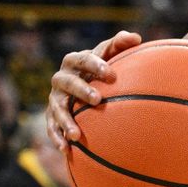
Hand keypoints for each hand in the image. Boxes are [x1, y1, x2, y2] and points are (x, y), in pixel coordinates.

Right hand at [46, 31, 141, 150]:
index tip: (111, 74)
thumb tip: (136, 37)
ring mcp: (55, 98)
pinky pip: (51, 127)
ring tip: (77, 135)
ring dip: (65, 121)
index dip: (95, 65)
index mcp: (75, 61)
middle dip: (81, 90)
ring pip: (56, 108)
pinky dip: (57, 137)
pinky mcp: (52, 116)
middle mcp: (61, 78)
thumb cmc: (103, 67)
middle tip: (98, 100)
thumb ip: (122, 44)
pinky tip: (66, 149)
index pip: (82, 59)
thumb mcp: (112, 54)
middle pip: (67, 82)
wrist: (86, 84)